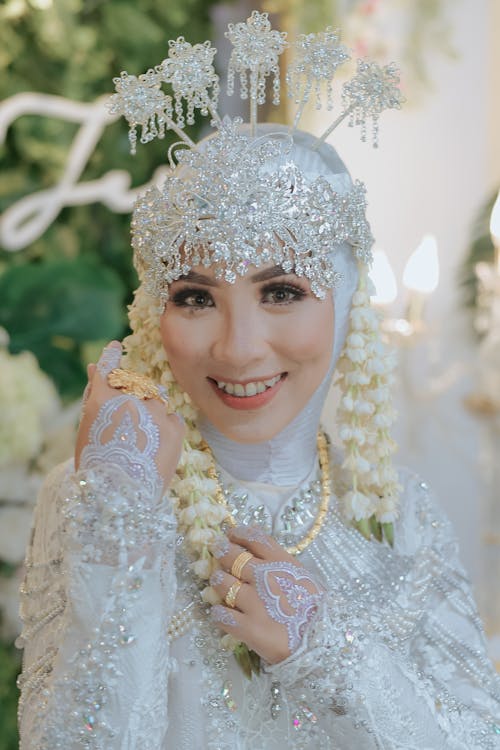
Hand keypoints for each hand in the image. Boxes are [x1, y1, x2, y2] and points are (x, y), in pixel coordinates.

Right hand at [75, 341, 184, 494]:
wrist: (121, 497)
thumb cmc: (97, 467)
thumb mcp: (88, 429)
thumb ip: (95, 398)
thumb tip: (94, 368)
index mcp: (104, 399)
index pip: (109, 369)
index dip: (111, 357)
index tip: (116, 346)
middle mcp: (131, 399)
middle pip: (134, 386)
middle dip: (131, 396)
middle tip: (127, 423)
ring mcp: (156, 411)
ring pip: (155, 400)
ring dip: (150, 411)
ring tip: (142, 439)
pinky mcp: (175, 426)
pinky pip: (171, 416)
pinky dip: (164, 426)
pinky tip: (156, 445)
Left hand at [209, 526, 322, 664]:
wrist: (324, 643)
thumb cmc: (316, 610)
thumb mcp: (303, 578)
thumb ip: (281, 564)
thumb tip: (261, 550)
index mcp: (281, 563)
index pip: (254, 538)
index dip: (238, 533)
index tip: (231, 535)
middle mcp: (264, 577)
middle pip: (232, 556)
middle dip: (221, 552)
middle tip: (217, 552)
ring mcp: (254, 601)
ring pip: (222, 583)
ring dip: (218, 581)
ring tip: (219, 583)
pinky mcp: (247, 627)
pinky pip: (221, 615)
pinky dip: (218, 613)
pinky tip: (221, 613)